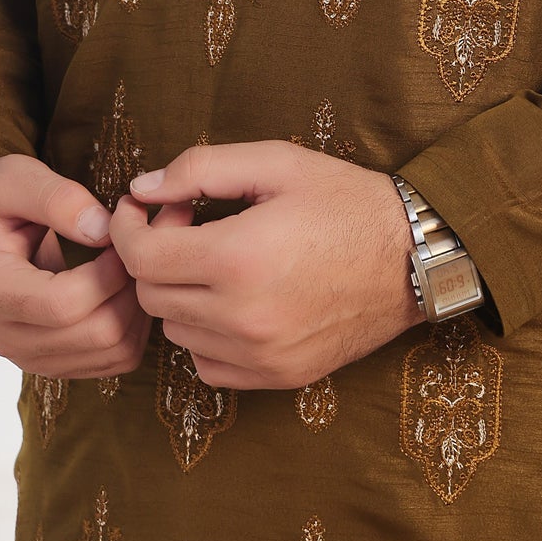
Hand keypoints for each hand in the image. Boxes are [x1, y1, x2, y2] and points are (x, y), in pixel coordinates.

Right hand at [0, 155, 151, 378]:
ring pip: (112, 354)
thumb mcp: (14, 178)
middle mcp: (6, 336)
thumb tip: (103, 230)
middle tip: (135, 249)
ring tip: (132, 266)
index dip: (108, 273)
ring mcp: (28, 356)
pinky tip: (125, 288)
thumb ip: (57, 199)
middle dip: (130, 289)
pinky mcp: (51, 361)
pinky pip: (112, 361)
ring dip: (137, 309)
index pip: (64, 305)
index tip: (120, 237)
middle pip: (96, 334)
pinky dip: (133, 327)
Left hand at [109, 140, 421, 389]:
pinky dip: (206, 334)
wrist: (413, 257)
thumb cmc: (345, 201)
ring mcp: (261, 354)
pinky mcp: (278, 377)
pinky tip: (235, 300)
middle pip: (152, 295)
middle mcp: (243, 316)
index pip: (141, 257)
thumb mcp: (276, 163)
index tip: (142, 209)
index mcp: (238, 257)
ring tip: (216, 260)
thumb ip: (200, 169)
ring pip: (176, 331)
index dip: (127, 229)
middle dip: (155, 257)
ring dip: (181, 294)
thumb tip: (140, 190)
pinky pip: (207, 363)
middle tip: (189, 225)